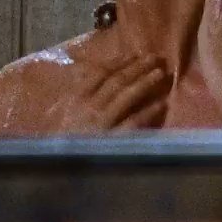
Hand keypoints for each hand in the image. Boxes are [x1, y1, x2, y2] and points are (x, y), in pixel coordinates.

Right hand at [54, 53, 171, 133]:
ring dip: (145, 83)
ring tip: (161, 74)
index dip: (118, 62)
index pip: (99, 74)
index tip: (133, 54)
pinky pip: (133, 123)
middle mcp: (90, 107)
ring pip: (126, 97)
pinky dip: (148, 112)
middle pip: (117, 81)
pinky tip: (162, 104)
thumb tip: (94, 75)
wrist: (58, 167)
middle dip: (137, 68)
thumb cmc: (62, 141)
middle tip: (154, 58)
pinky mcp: (113, 141)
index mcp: (77, 98)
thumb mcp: (65, 114)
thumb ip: (79, 96)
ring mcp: (103, 123)